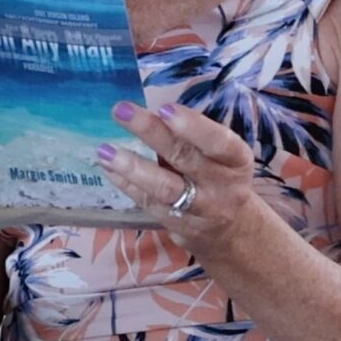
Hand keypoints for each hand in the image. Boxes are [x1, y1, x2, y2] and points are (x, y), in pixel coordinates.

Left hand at [98, 101, 256, 260]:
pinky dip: (127, 185)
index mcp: (235, 160)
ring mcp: (200, 209)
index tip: (165, 108)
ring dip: (132, 167)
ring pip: (164, 188)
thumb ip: (193, 137)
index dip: (192, 126)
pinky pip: (149, 203)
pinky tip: (108, 168)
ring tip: (105, 150)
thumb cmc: (220, 176)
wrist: (232, 232)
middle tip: (122, 111)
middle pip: (185, 158)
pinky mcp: (178, 225)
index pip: (219, 142)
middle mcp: (221, 186)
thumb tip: (149, 110)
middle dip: (151, 133)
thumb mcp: (221, 156)